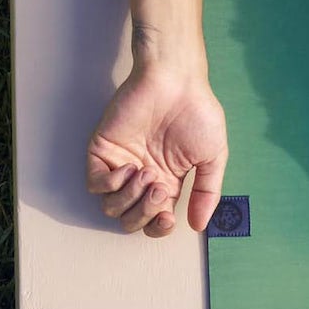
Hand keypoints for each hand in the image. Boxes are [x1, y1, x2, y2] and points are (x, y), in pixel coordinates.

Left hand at [86, 55, 228, 238]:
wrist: (177, 80)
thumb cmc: (197, 112)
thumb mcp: (213, 156)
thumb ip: (206, 192)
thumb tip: (197, 226)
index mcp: (166, 183)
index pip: (153, 221)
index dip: (157, 228)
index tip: (167, 218)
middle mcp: (142, 178)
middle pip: (130, 220)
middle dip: (144, 214)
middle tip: (159, 190)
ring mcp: (121, 164)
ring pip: (111, 207)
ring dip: (130, 199)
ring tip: (148, 173)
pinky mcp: (103, 149)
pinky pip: (95, 183)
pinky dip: (111, 184)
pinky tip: (130, 168)